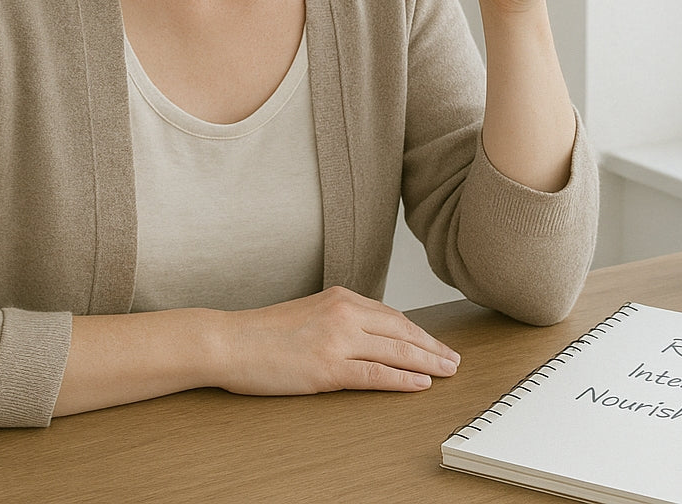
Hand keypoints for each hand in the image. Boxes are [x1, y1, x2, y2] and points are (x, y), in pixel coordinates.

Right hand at [210, 286, 460, 394]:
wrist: (227, 341)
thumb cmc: (262, 333)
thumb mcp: (309, 313)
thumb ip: (340, 320)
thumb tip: (369, 337)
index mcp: (341, 297)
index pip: (393, 316)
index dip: (420, 333)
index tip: (436, 345)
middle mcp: (344, 313)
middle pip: (402, 331)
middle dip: (432, 348)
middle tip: (454, 360)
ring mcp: (338, 339)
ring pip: (396, 351)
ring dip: (427, 363)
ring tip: (447, 372)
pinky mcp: (328, 367)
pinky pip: (375, 374)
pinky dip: (402, 380)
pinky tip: (420, 384)